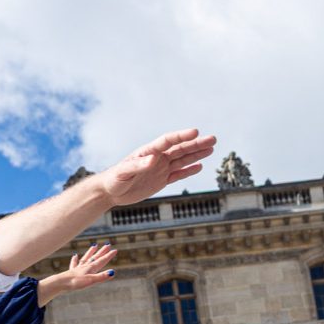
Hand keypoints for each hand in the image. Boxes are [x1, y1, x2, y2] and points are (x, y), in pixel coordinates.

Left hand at [37, 244, 116, 304]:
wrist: (61, 283)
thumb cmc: (76, 282)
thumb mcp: (91, 281)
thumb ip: (101, 277)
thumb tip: (112, 272)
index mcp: (91, 268)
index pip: (102, 261)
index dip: (109, 256)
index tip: (115, 250)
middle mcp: (85, 266)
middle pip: (95, 257)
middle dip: (102, 252)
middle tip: (107, 245)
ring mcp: (78, 268)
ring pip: (86, 258)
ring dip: (90, 252)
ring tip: (94, 246)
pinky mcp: (72, 271)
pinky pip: (74, 264)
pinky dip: (75, 259)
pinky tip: (75, 255)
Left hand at [96, 129, 216, 206]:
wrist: (110, 191)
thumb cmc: (114, 179)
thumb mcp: (124, 172)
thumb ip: (139, 165)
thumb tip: (154, 159)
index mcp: (148, 152)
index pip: (168, 141)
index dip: (182, 136)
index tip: (196, 132)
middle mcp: (157, 158)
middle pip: (180, 148)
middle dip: (196, 144)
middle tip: (213, 139)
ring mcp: (160, 168)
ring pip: (182, 160)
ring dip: (196, 154)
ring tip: (212, 148)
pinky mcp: (160, 180)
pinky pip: (178, 174)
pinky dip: (189, 170)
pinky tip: (200, 165)